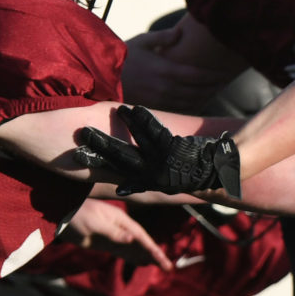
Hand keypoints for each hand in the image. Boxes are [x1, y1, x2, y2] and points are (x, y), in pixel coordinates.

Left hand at [59, 199, 173, 269]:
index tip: (162, 260)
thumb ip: (113, 232)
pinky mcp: (105, 244)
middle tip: (168, 267)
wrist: (62, 215)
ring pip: (134, 249)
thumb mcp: (95, 223)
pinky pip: (123, 252)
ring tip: (160, 266)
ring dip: (146, 257)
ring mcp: (113, 237)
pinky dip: (133, 258)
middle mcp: (121, 228)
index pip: (141, 236)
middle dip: (154, 255)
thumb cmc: (79, 214)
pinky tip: (141, 262)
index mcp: (121, 221)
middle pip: (141, 243)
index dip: (153, 248)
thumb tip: (132, 239)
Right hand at [75, 106, 241, 197]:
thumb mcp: (164, 180)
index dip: (96, 165)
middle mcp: (151, 174)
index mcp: (147, 182)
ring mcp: (161, 162)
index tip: (77, 158)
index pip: (116, 172)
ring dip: (121, 126)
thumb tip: (121, 186)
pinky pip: (154, 131)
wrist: (217, 171)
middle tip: (83, 133)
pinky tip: (132, 109)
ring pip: (135, 141)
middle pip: (119, 157)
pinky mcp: (172, 149)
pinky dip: (143, 120)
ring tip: (110, 111)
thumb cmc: (189, 173)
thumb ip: (143, 180)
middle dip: (99, 145)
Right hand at [120, 22, 240, 110]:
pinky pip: (178, 108)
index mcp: (164, 70)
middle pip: (196, 91)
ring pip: (189, 102)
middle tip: (224, 82)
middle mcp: (164, 87)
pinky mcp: (154, 106)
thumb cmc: (123, 56)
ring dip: (204, 97)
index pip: (196, 75)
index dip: (212, 76)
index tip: (223, 72)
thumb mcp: (143, 41)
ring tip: (215, 91)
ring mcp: (159, 99)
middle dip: (212, 87)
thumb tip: (180, 32)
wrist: (102, 77)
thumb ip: (163, 36)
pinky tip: (198, 100)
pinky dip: (191, 105)